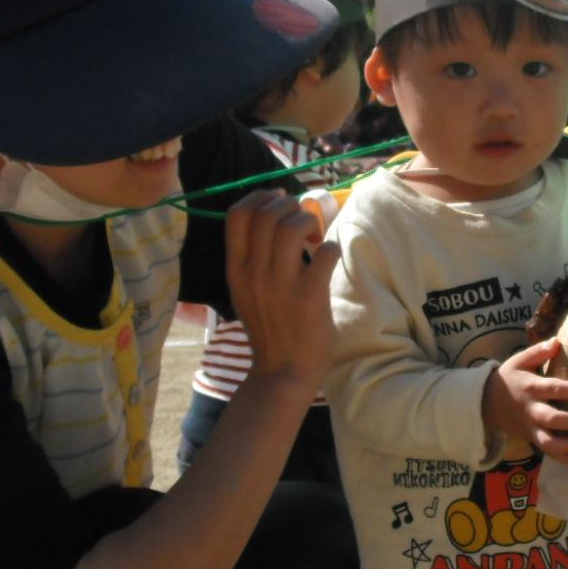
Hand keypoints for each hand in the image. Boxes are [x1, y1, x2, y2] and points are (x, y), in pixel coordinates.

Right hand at [225, 188, 338, 391]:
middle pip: (267, 214)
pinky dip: (331, 248)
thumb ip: (253, 258)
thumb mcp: (245, 291)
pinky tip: (329, 259)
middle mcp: (253, 273)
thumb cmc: (269, 328)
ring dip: (310, 222)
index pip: (236, 214)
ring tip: (315, 237)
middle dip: (290, 206)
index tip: (278, 200)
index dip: (260, 197)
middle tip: (303, 220)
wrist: (282, 372)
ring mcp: (280, 284)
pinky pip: (325, 252)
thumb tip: (275, 216)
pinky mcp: (309, 296)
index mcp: (236, 269)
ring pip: (293, 226)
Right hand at [481, 337, 567, 464]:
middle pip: (551, 418)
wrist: (485, 402)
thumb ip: (537, 352)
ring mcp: (530, 426)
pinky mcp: (531, 438)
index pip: (553, 389)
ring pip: (547, 441)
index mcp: (530, 387)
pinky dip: (564, 459)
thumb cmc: (509, 378)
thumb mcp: (518, 361)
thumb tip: (557, 341)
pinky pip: (547, 451)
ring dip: (566, 444)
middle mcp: (530, 409)